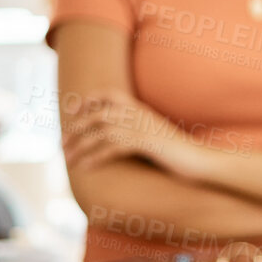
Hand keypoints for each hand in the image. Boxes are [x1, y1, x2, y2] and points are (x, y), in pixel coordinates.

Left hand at [62, 89, 206, 178]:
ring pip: (101, 132)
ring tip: (67, 159)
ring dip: (80, 146)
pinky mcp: (145, 144)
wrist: (199, 160)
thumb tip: (113, 134)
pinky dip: (95, 158)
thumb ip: (135, 129)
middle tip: (62, 145)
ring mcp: (142, 128)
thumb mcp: (154, 135)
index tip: (73, 112)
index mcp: (141, 109)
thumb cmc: (176, 152)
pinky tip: (86, 167)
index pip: (109, 94)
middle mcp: (139, 115)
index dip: (89, 100)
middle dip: (76, 129)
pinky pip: (113, 148)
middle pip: (98, 115)